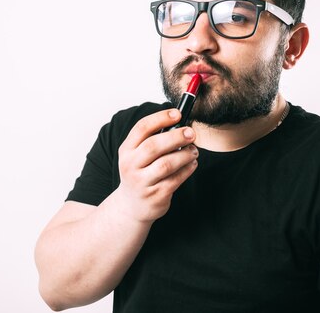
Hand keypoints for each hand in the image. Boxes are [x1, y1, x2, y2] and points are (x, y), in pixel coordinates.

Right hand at [116, 108, 198, 222]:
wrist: (132, 206)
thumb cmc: (140, 173)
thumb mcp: (137, 155)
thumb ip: (152, 139)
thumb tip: (179, 122)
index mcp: (126, 150)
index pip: (142, 128)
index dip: (161, 118)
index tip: (178, 114)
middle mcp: (130, 165)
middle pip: (154, 145)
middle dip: (176, 136)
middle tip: (191, 133)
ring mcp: (142, 182)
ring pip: (166, 164)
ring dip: (184, 154)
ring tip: (193, 151)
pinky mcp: (156, 196)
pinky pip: (175, 179)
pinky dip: (187, 169)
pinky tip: (192, 163)